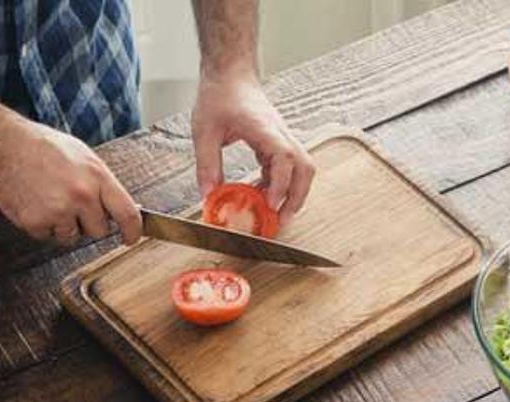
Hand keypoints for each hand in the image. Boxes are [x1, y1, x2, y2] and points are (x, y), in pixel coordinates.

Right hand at [0, 119, 140, 245]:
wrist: (5, 146)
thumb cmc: (46, 149)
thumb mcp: (85, 158)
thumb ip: (104, 185)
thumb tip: (121, 210)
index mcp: (97, 178)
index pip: (127, 214)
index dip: (132, 232)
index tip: (130, 238)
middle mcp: (81, 196)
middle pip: (99, 231)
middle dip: (90, 223)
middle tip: (73, 204)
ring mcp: (58, 211)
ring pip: (72, 237)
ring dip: (64, 225)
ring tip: (51, 199)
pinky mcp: (36, 222)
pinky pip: (47, 236)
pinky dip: (43, 225)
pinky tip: (36, 203)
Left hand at [191, 74, 314, 226]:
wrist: (230, 74)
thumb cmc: (220, 95)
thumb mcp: (204, 131)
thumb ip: (207, 165)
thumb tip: (209, 195)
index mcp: (263, 127)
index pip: (284, 158)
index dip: (281, 185)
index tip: (270, 205)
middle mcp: (279, 133)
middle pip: (305, 168)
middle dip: (297, 197)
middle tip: (281, 220)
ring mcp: (282, 137)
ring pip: (302, 169)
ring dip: (293, 193)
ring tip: (275, 214)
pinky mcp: (278, 142)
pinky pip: (288, 167)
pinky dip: (281, 185)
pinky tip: (263, 195)